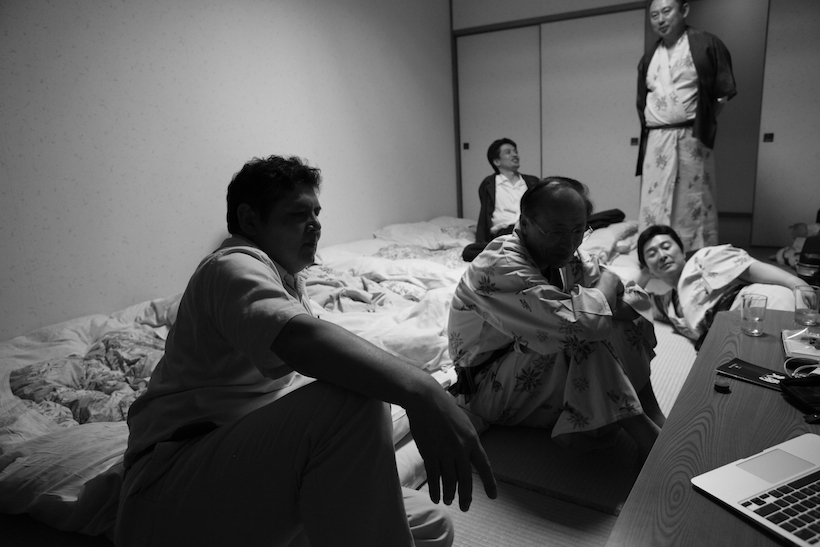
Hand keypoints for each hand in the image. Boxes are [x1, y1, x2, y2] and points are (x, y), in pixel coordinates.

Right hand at [405, 385, 496, 510]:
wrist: (425, 399)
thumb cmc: (444, 408)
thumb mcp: (464, 423)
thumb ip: (467, 441)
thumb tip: (468, 458)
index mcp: (472, 440)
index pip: (484, 466)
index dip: (489, 483)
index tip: (493, 496)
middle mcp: (461, 448)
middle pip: (465, 479)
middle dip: (466, 496)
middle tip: (465, 507)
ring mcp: (445, 451)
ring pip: (450, 480)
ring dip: (450, 494)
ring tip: (449, 501)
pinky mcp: (430, 453)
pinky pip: (434, 477)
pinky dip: (435, 489)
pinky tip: (436, 497)